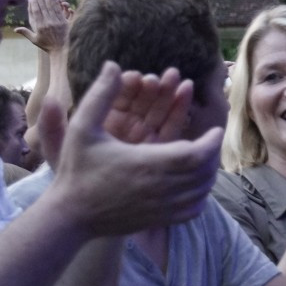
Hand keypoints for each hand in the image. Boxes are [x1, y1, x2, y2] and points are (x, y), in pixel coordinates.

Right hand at [14, 0, 71, 53]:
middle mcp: (47, 23)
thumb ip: (26, 33)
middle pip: (43, 7)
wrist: (62, 51)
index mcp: (39, 27)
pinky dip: (56, 3)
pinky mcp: (64, 22)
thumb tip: (15, 29)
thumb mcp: (35, 40)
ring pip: (51, 7)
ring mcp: (56, 22)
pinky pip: (59, 10)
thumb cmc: (47, 46)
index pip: (35, 12)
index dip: (34, 3)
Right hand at [42, 62, 223, 234]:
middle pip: (203, 172)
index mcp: (146, 163)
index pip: (195, 154)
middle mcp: (159, 187)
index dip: (211, 142)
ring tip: (207, 157)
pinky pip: (192, 210)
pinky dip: (200, 196)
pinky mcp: (158, 221)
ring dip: (209, 173)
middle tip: (212, 140)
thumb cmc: (77, 169)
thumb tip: (113, 64)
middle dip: (213, 154)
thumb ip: (99, 95)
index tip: (215, 130)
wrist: (70, 215)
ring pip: (201, 191)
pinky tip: (197, 184)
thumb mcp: (82, 127)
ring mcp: (160, 208)